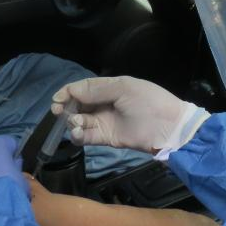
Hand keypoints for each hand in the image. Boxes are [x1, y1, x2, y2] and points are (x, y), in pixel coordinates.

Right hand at [51, 77, 208, 157]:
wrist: (168, 127)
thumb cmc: (149, 102)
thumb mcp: (124, 88)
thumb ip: (97, 90)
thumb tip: (73, 92)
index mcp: (110, 88)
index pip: (83, 87)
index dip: (68, 92)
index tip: (57, 98)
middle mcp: (104, 104)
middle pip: (78, 104)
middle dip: (65, 107)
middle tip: (58, 111)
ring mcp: (104, 122)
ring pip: (79, 121)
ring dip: (72, 121)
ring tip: (77, 123)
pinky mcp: (106, 138)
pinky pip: (86, 137)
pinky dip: (78, 135)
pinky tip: (78, 132)